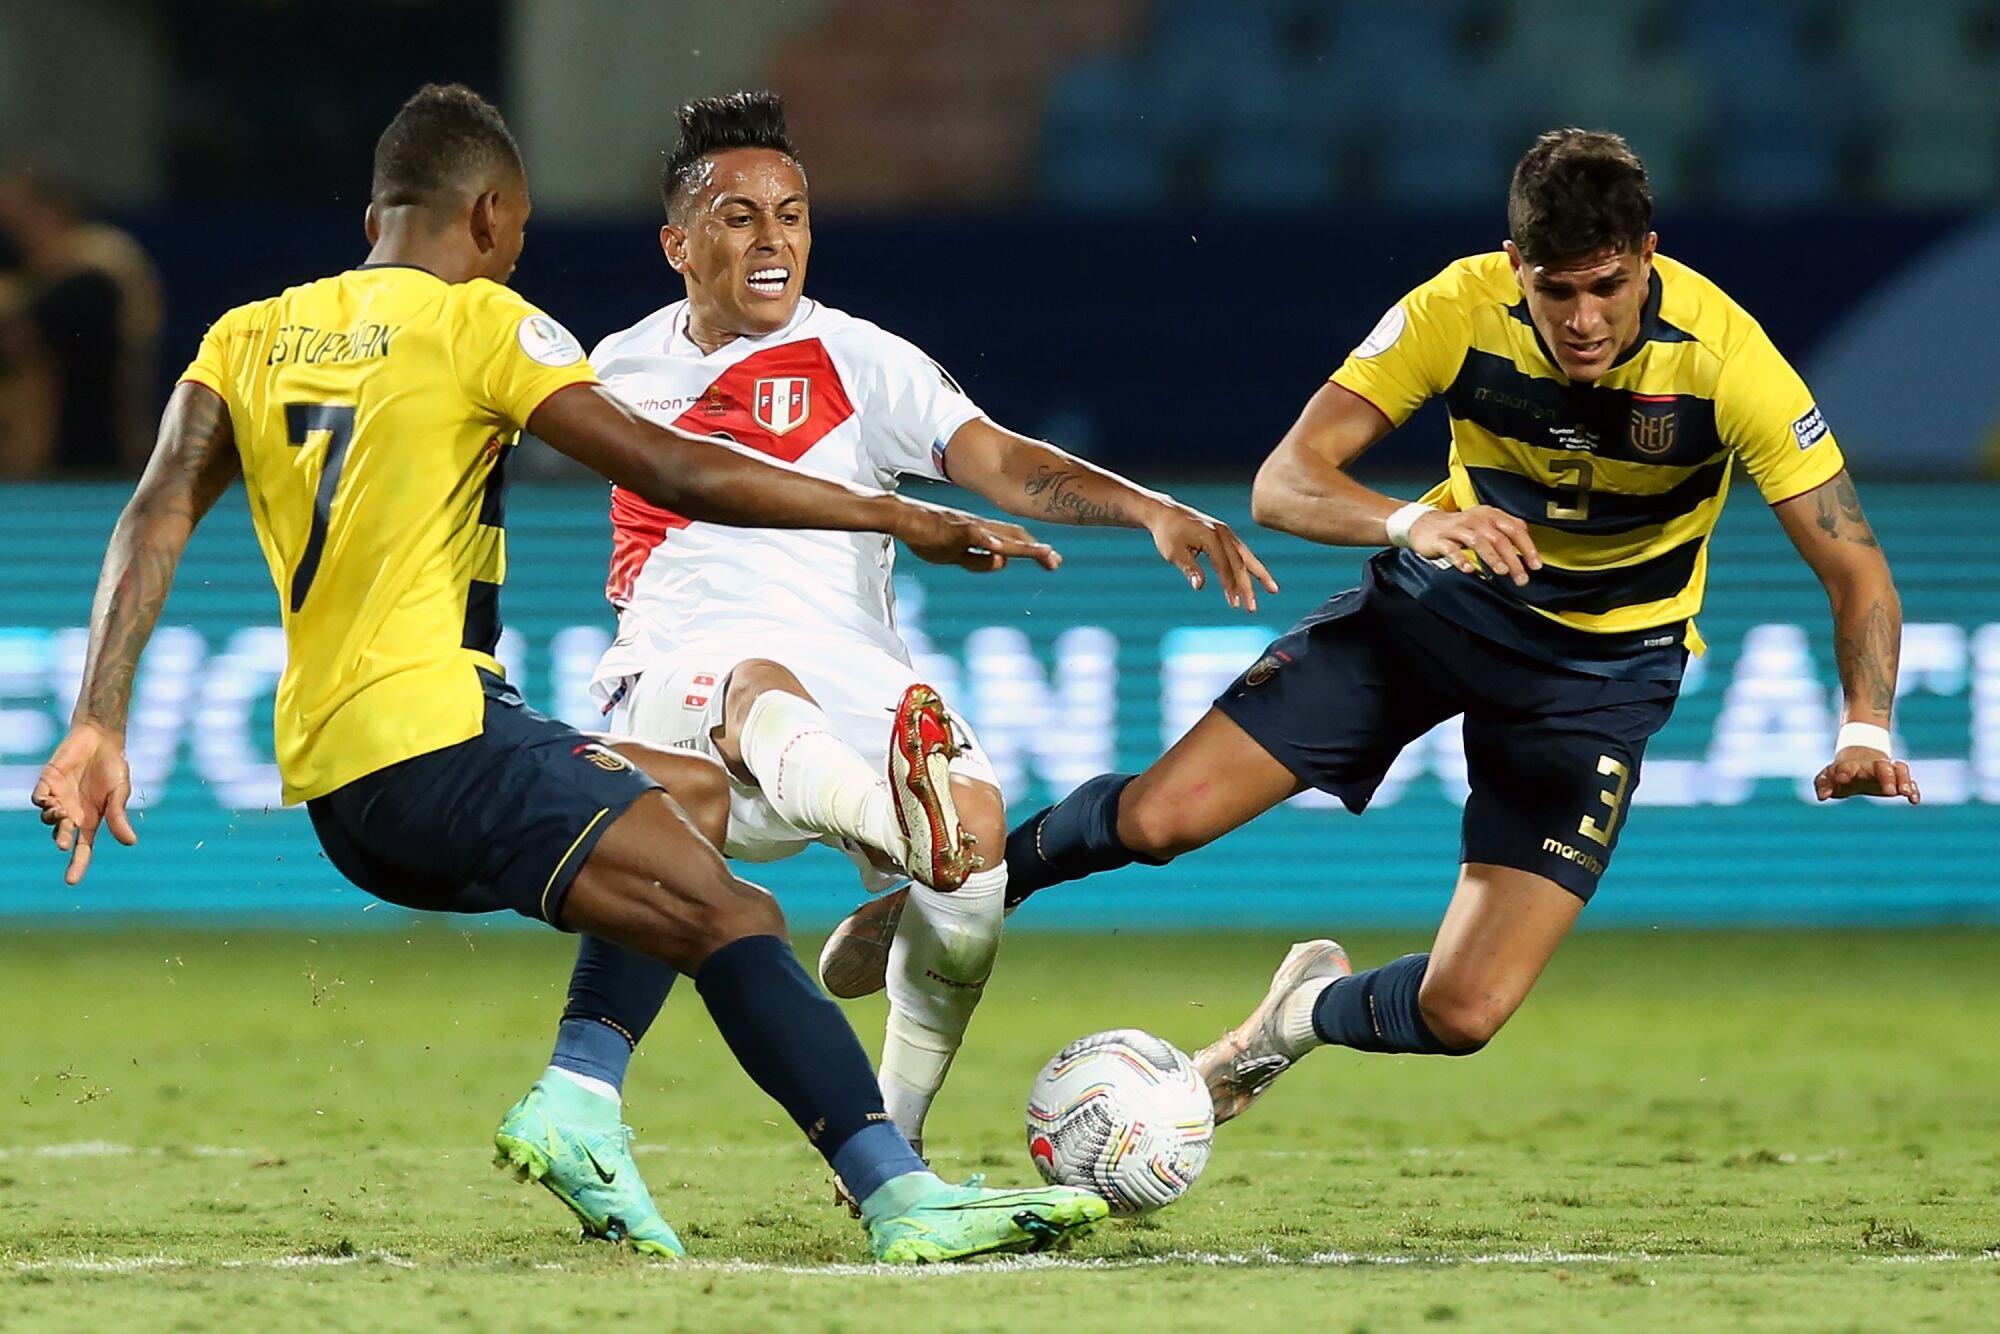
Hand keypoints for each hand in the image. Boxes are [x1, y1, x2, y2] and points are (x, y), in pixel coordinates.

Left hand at [31, 722, 137, 884]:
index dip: (77, 865)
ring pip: (48, 818)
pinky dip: (42, 803)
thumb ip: (119, 817)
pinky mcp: (48, 783)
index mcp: (91, 819)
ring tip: (60, 812)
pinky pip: (39, 798)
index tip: (71, 882)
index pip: (83, 848)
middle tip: (63, 842)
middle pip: (63, 835)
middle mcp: (73, 813)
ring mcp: (59, 798)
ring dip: (53, 820)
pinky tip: (51, 801)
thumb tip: (130, 843)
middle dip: (62, 840)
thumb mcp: (119, 794)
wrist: (100, 739)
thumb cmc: (114, 767)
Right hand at [893, 498, 1061, 572]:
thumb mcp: (957, 555)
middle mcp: (981, 527)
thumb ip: (979, 560)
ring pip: (1000, 536)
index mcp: (983, 533)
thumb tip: (1001, 562)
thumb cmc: (928, 535)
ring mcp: (968, 527)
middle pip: (1015, 536)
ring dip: (1023, 546)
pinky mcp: (952, 529)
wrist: (904, 518)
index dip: (1035, 550)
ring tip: (1043, 552)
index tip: (1053, 561)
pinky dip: (988, 542)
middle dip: (1037, 550)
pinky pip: (973, 535)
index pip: (1015, 539)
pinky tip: (1000, 549)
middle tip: (1057, 562)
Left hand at [1148, 502, 1279, 611]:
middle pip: (1240, 563)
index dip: (1230, 586)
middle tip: (1252, 608)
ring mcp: (1225, 533)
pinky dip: (1249, 565)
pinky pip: (1241, 552)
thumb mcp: (1173, 552)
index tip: (1235, 604)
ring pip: (1246, 556)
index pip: (1224, 566)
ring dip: (1259, 574)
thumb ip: (1189, 568)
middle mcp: (1222, 533)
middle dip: (1248, 587)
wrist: (1165, 512)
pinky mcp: (1224, 534)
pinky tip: (1256, 577)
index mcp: (1210, 536)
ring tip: (1273, 590)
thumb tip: (1199, 586)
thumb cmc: (1166, 533)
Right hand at [1408, 506, 1541, 585]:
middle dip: (1513, 559)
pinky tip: (1469, 570)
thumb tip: (1528, 548)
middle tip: (1521, 577)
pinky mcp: (1440, 539)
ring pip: (1478, 541)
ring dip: (1492, 558)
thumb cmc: (1460, 528)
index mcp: (1489, 514)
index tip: (1535, 565)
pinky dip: (1461, 560)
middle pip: (1499, 537)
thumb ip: (1506, 532)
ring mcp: (1457, 528)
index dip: (1528, 547)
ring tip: (1502, 572)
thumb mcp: (1485, 524)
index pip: (1514, 528)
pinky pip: (1452, 549)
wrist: (1424, 525)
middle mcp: (1475, 519)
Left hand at [1814, 746, 1919, 803]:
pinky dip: (1913, 789)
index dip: (1845, 772)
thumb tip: (1822, 797)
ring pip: (1899, 769)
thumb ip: (1822, 786)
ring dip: (1903, 780)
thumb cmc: (1840, 772)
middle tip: (1889, 792)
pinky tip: (1914, 800)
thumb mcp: (1826, 778)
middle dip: (1886, 777)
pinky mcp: (1896, 780)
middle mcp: (1870, 766)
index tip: (1842, 779)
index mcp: (1850, 766)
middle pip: (1882, 766)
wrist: (1857, 759)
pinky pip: (1909, 780)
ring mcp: (1885, 771)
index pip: (1848, 766)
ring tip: (1905, 793)